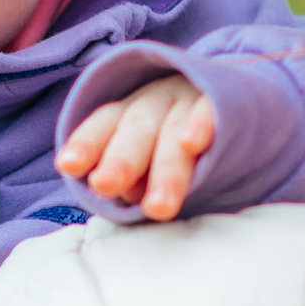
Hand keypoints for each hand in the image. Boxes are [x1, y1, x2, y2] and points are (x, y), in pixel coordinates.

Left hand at [55, 74, 215, 220]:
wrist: (236, 99)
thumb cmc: (176, 139)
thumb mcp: (149, 151)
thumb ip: (132, 177)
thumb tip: (122, 196)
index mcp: (130, 113)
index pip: (104, 125)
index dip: (86, 143)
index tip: (68, 165)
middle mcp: (156, 103)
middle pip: (135, 131)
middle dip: (120, 160)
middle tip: (105, 185)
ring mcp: (190, 101)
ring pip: (173, 134)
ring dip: (164, 170)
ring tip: (158, 206)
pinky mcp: (223, 102)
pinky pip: (210, 114)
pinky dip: (200, 127)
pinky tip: (193, 144)